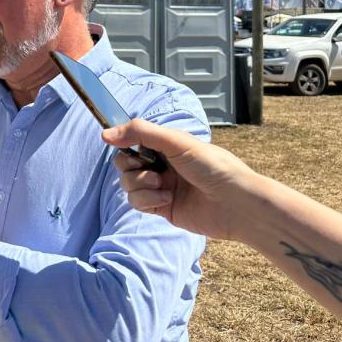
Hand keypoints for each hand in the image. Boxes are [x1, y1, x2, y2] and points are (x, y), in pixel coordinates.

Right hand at [102, 119, 258, 239]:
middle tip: (146, 166)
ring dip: (141, 183)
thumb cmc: (213, 167)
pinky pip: (137, 203)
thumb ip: (140, 132)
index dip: (123, 142)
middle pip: (124, 163)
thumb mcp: (176, 141)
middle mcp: (160, 165)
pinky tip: (167, 199)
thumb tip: (105, 134)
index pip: (132, 141)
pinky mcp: (160, 208)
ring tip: (163, 185)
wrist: (235, 204)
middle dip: (129, 165)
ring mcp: (160, 187)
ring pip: (128, 184)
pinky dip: (148, 199)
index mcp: (165, 146)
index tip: (120, 143)